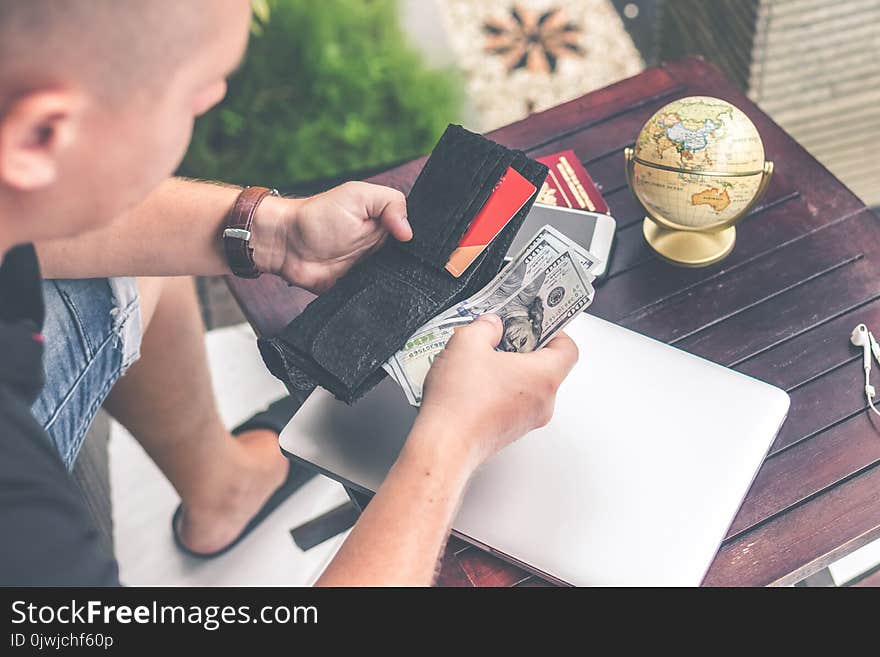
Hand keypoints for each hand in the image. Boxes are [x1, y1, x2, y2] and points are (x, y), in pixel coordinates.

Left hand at [253, 181, 411, 292]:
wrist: (285, 244)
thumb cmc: (317, 215)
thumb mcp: (357, 195)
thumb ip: (390, 203)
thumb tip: (409, 233)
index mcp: (386, 224)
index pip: (415, 235)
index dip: (423, 241)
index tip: (427, 248)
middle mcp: (382, 248)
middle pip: (410, 261)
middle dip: (414, 266)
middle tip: (415, 267)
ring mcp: (371, 270)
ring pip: (397, 281)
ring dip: (398, 282)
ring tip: (400, 281)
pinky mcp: (358, 290)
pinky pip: (377, 298)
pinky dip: (381, 298)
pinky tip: (385, 296)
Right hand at [412, 314, 578, 471]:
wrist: (443, 446)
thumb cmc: (460, 402)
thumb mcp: (467, 343)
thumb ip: (485, 326)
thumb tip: (491, 325)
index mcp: (543, 377)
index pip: (568, 349)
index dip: (555, 331)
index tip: (537, 322)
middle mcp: (542, 402)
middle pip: (547, 367)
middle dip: (524, 349)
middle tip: (503, 336)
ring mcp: (526, 420)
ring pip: (527, 387)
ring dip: (508, 370)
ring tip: (481, 359)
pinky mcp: (507, 432)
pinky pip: (512, 403)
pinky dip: (498, 390)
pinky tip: (472, 383)